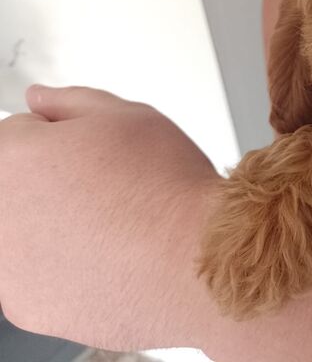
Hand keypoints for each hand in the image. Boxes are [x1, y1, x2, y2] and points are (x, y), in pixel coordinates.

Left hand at [0, 85, 219, 349]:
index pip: (17, 133)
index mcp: (12, 157)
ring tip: (112, 225)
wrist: (199, 260)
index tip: (91, 153)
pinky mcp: (27, 306)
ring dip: (56, 225)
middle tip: (105, 188)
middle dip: (52, 181)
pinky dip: (68, 268)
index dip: (63, 137)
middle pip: (18, 184)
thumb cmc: (169, 190)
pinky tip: (109, 258)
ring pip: (28, 232)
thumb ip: (72, 101)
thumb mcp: (130, 116)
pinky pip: (43, 277)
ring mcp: (7, 265)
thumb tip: (41, 98)